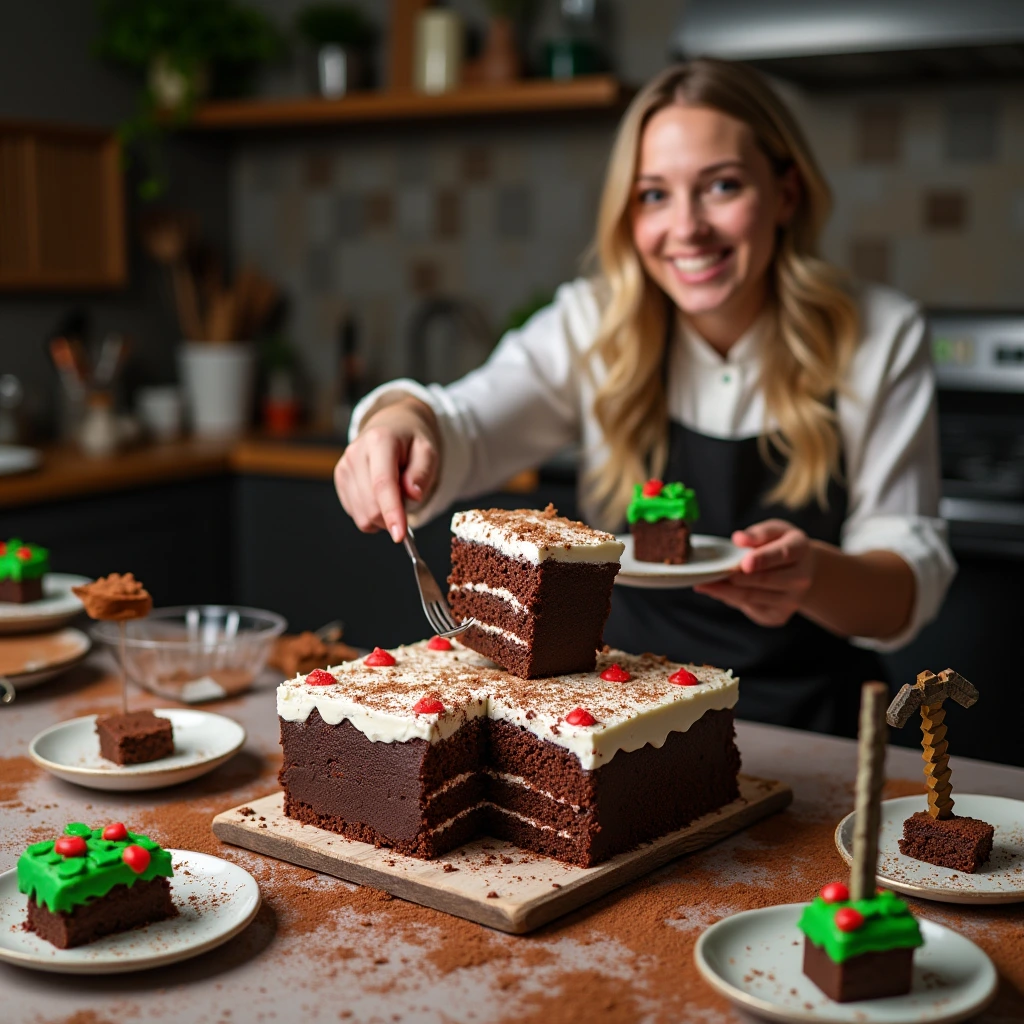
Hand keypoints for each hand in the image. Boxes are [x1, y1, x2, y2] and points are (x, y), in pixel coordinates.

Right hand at [334, 397, 439, 541]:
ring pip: (362, 515)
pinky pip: (356, 513)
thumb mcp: (428, 451)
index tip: (400, 535)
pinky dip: (372, 513)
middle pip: (371, 505)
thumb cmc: (412, 440)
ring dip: (383, 516)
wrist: (391, 425)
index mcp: (379, 441)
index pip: (383, 484)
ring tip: (395, 493)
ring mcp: (344, 466)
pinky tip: (381, 495)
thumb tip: (412, 495)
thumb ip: (422, 472)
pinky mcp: (340, 479)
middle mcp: (356, 453)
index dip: (391, 512)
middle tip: (408, 502)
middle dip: (392, 517)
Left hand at [693, 519, 816, 626]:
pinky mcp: (778, 616)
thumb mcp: (774, 530)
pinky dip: (730, 598)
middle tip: (708, 574)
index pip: (782, 554)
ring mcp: (791, 600)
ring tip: (703, 583)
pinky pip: (749, 607)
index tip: (744, 563)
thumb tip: (739, 539)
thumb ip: (758, 533)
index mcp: (800, 550)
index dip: (763, 559)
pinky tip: (717, 590)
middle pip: (764, 580)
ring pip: (752, 596)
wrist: (801, 570)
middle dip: (735, 577)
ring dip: (725, 590)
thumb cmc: (781, 545)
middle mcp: (801, 578)